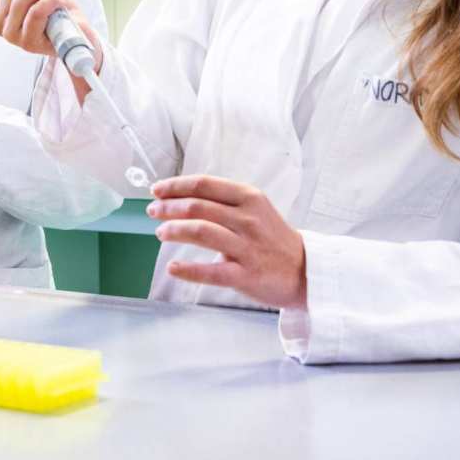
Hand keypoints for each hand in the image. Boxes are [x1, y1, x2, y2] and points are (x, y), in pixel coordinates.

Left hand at [147, 175, 306, 309]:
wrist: (306, 270)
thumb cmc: (272, 238)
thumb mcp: (254, 209)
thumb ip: (222, 201)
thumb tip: (180, 195)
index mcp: (249, 197)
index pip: (204, 184)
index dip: (175, 186)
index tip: (157, 190)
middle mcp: (248, 219)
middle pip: (198, 206)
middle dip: (168, 207)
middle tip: (153, 211)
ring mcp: (248, 247)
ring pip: (201, 232)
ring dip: (174, 230)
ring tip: (161, 233)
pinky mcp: (247, 275)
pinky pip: (212, 271)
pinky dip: (188, 269)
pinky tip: (173, 268)